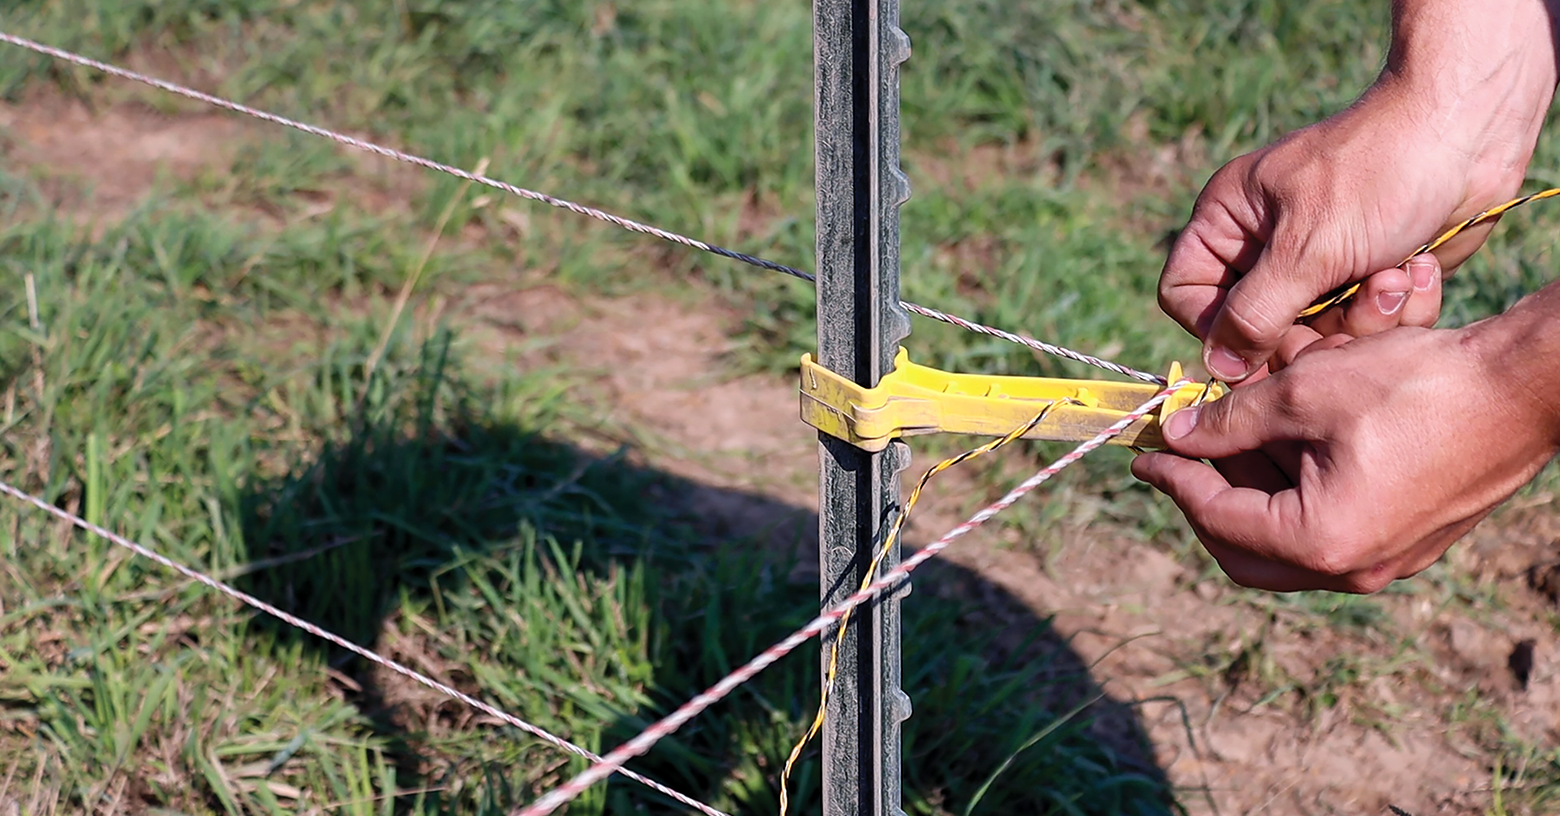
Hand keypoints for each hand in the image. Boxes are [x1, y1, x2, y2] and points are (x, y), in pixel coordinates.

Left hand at [1131, 324, 1559, 593]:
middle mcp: (1352, 567)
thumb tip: (1175, 435)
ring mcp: (1384, 558)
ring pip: (1285, 538)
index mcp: (1320, 541)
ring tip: (1227, 432)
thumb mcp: (1305, 392)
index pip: (1218, 519)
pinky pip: (1326, 524)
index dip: (1174, 481)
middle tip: (1180, 455)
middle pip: (1245, 551)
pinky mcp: (1406, 537)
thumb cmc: (1417, 385)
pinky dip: (1292, 487)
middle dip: (1206, 499)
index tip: (1145, 453)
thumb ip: (1229, 421)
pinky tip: (1280, 438)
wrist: (1524, 388)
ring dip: (1250, 488)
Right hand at [1160, 1, 1557, 381]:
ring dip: (1358, 320)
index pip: (1185, 293)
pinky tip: (1412, 273)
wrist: (1471, 136)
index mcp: (1229, 220)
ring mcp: (1314, 267)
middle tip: (1345, 313)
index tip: (1258, 345)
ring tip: (1392, 278)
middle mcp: (1264, 246)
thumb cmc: (1380, 172)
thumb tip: (1218, 368)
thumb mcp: (1307, 248)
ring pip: (1310, 336)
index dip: (1214, 328)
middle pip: (1252, 329)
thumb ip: (1254, 315)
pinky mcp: (1361, 281)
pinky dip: (1390, 310)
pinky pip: (1357, 328)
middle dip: (1306, 330)